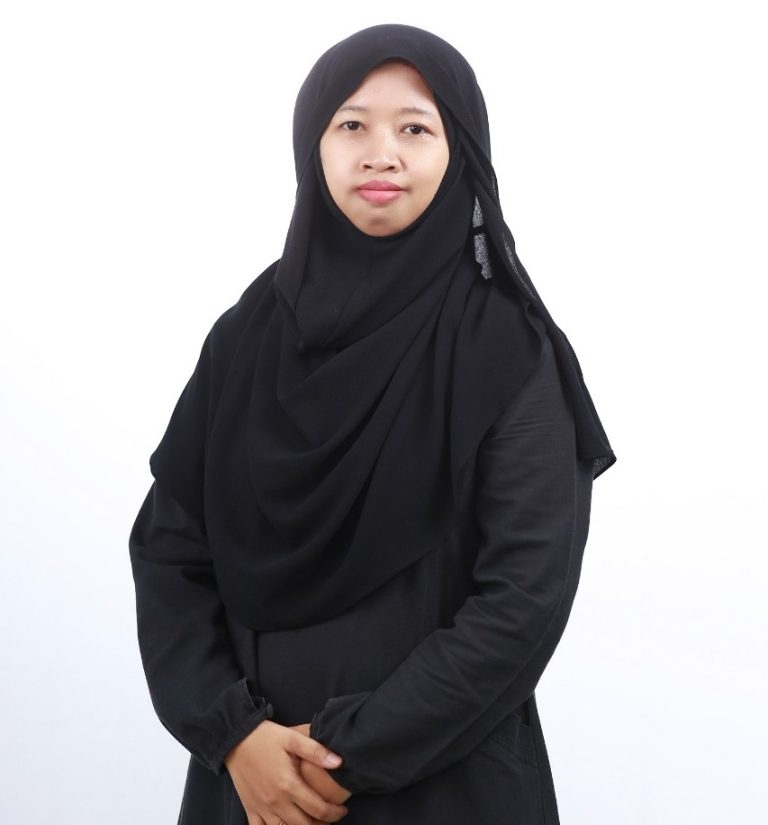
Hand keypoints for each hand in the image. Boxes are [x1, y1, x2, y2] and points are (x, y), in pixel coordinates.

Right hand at [224, 719, 349, 824]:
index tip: (342, 809)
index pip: (318, 809)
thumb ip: (316, 751)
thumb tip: (339, 762)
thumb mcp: (292, 737)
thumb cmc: (266, 737)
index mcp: (289, 785)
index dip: (334, 813)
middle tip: (331, 817)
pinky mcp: (250, 809)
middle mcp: (276, 801)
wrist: (236, 738)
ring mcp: (262, 808)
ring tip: (313, 823)